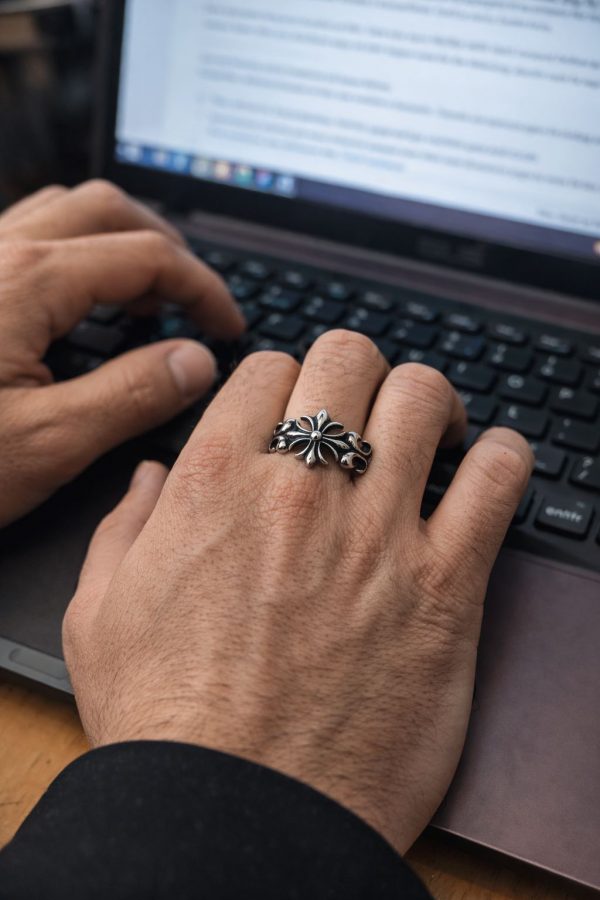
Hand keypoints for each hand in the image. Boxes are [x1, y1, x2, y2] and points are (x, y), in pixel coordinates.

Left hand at [0, 180, 243, 525]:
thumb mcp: (46, 442)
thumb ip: (132, 394)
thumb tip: (196, 362)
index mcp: (28, 281)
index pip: (148, 257)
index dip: (204, 288)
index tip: (230, 325)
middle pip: (109, 209)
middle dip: (167, 248)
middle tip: (195, 302)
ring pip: (64, 211)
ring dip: (119, 241)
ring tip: (146, 297)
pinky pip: (27, 235)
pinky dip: (76, 253)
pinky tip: (78, 305)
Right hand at [63, 331, 532, 853]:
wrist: (242, 816)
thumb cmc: (167, 726)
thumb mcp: (98, 618)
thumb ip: (122, 529)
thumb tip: (150, 479)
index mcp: (213, 483)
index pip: (267, 368)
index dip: (285, 378)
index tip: (295, 406)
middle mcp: (299, 489)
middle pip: (348, 358)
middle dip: (357, 369)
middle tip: (364, 405)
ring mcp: (377, 531)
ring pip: (423, 396)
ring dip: (429, 401)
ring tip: (431, 430)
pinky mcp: (443, 585)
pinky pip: (498, 479)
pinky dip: (503, 455)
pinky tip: (489, 465)